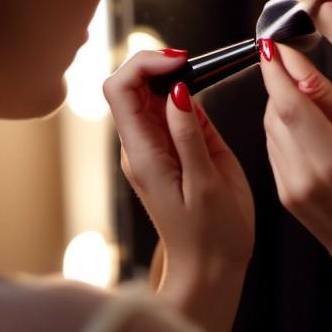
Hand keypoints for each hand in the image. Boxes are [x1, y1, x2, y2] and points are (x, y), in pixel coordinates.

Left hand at [103, 50, 253, 331]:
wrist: (211, 269)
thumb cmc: (211, 235)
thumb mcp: (206, 184)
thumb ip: (189, 135)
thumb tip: (177, 91)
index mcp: (142, 154)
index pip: (120, 89)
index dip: (145, 64)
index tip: (181, 62)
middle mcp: (142, 146)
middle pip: (131, 84)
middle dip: (158, 63)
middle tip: (195, 64)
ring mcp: (156, 146)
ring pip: (150, 92)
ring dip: (174, 75)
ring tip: (205, 74)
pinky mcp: (174, 148)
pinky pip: (172, 108)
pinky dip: (187, 91)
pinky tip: (206, 92)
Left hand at [258, 41, 331, 276]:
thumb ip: (330, 100)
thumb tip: (297, 65)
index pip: (290, 105)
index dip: (276, 71)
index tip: (270, 43)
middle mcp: (303, 173)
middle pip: (275, 112)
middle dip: (277, 80)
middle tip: (289, 60)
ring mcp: (287, 186)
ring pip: (269, 126)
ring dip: (279, 102)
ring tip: (306, 97)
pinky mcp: (279, 191)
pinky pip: (272, 145)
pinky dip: (282, 126)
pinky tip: (304, 127)